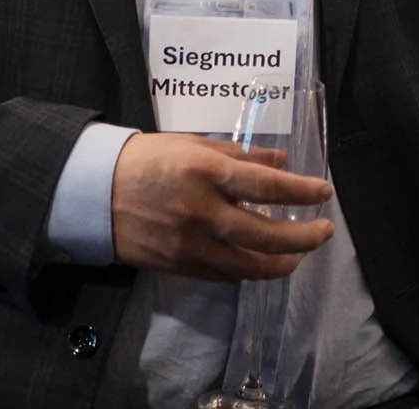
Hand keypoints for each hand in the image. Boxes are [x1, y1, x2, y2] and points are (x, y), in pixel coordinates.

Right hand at [110, 133, 334, 280]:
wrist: (93, 192)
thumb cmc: (146, 158)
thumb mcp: (193, 143)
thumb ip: (240, 154)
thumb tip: (282, 161)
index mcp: (206, 171)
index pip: (268, 185)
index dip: (302, 192)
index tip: (325, 193)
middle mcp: (202, 211)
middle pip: (267, 234)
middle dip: (304, 236)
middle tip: (325, 230)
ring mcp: (191, 244)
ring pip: (250, 266)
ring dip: (283, 262)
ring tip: (300, 254)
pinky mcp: (180, 266)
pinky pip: (226, 275)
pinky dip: (250, 270)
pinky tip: (264, 261)